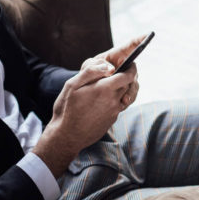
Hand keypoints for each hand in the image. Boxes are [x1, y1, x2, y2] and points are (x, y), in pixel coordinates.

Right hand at [31, 42, 140, 176]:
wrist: (67, 136)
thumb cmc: (67, 109)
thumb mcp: (72, 85)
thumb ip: (91, 72)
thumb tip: (108, 65)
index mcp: (105, 89)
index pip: (128, 76)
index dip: (131, 68)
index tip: (130, 63)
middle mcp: (113, 101)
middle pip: (128, 85)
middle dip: (128, 77)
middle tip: (121, 71)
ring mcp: (114, 112)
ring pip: (125, 96)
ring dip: (123, 89)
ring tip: (112, 84)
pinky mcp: (112, 120)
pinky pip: (119, 106)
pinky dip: (116, 100)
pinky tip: (104, 99)